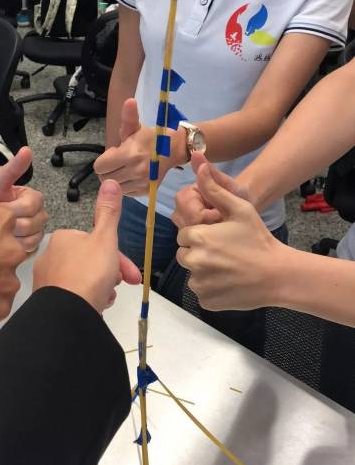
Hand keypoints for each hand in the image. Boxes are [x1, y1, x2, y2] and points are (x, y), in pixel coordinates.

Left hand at [0, 148, 47, 252]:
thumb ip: (10, 168)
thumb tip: (25, 149)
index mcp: (26, 195)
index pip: (36, 200)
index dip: (19, 206)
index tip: (1, 207)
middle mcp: (32, 213)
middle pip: (39, 219)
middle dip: (16, 222)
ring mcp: (31, 231)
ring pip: (35, 235)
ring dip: (15, 235)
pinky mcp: (26, 249)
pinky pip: (30, 249)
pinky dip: (16, 248)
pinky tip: (0, 245)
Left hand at [33, 180, 140, 313]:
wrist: (67, 313)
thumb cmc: (88, 273)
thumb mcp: (105, 239)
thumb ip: (109, 212)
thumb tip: (109, 181)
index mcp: (64, 237)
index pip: (96, 243)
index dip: (118, 256)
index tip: (131, 272)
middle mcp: (51, 255)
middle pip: (91, 262)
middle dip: (110, 273)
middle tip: (125, 285)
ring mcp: (47, 279)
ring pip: (83, 280)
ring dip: (101, 287)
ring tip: (107, 298)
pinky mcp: (47, 300)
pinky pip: (73, 295)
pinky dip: (88, 299)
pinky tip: (97, 306)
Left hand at [94, 99, 184, 195]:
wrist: (173, 150)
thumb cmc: (151, 137)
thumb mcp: (136, 127)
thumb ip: (128, 116)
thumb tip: (129, 101)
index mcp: (130, 154)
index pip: (100, 167)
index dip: (104, 159)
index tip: (115, 153)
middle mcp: (135, 171)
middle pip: (105, 178)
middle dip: (108, 169)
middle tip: (119, 161)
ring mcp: (141, 183)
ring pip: (115, 187)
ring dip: (117, 178)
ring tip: (127, 168)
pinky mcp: (145, 191)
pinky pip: (126, 193)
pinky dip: (126, 185)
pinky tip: (133, 175)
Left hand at [176, 162, 286, 310]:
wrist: (278, 275)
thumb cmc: (258, 239)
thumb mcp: (240, 209)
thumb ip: (215, 188)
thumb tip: (198, 163)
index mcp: (197, 237)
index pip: (185, 234)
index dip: (200, 234)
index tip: (219, 237)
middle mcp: (193, 261)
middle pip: (185, 254)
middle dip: (199, 252)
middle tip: (225, 252)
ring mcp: (199, 284)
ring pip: (192, 273)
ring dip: (204, 270)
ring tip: (229, 266)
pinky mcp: (206, 301)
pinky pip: (202, 291)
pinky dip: (212, 288)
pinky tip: (229, 281)